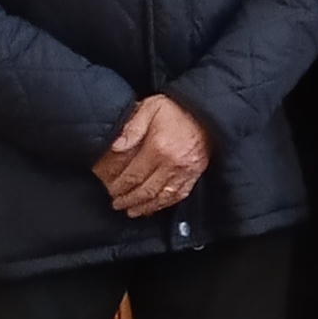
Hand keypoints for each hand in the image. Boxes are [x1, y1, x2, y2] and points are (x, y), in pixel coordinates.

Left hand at [95, 91, 210, 216]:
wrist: (206, 110)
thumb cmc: (177, 108)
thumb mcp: (150, 108)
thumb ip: (132, 127)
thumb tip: (116, 146)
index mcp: (158, 148)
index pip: (133, 175)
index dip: (120, 186)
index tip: (111, 190)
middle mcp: (172, 163)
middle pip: (145, 190)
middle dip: (128, 200)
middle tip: (117, 203)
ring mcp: (185, 171)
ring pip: (161, 197)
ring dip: (144, 206)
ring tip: (132, 210)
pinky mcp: (195, 174)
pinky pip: (178, 196)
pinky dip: (164, 204)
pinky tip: (154, 207)